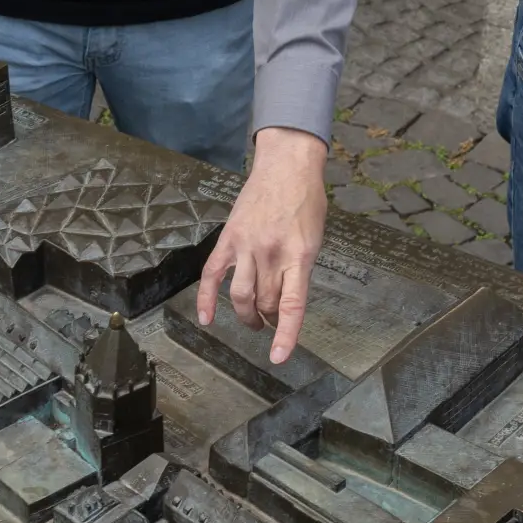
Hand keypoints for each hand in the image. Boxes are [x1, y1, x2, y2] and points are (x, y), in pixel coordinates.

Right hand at [198, 128, 328, 363]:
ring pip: (241, 296)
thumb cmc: (307, 200)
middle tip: (273, 324)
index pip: (291, 305)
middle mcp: (271, 254)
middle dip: (270, 320)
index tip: (279, 357)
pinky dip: (207, 298)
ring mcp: (246, 247)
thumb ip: (300, 268)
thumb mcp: (316, 238)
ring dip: (246, 315)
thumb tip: (287, 297)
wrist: (287, 165)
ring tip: (253, 323)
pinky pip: (212, 274)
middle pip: (266, 302)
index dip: (285, 334)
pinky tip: (206, 318)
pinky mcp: (228, 239)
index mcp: (299, 255)